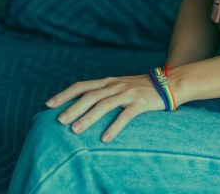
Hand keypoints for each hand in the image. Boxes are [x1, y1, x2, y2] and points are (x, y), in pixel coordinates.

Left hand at [46, 74, 166, 142]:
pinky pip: (125, 115)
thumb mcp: (121, 85)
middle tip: (58, 121)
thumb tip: (83, 104)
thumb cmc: (143, 88)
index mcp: (108, 81)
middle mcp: (115, 85)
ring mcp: (128, 93)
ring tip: (75, 130)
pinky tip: (105, 138)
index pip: (82, 86)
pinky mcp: (141, 103)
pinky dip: (114, 127)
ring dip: (88, 117)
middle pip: (90, 95)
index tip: (48, 104)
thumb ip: (104, 92)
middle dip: (72, 108)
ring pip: (104, 104)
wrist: (171, 83)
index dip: (65, 94)